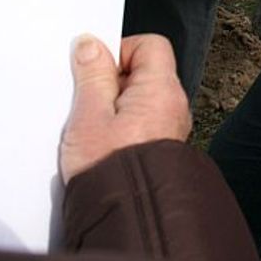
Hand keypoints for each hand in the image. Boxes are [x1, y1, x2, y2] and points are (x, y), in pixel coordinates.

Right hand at [60, 34, 190, 183]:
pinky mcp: (159, 145)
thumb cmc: (112, 170)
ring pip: (140, 98)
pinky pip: (141, 121)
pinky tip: (100, 141)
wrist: (129, 216)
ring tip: (91, 124)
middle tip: (88, 98)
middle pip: (144, 72)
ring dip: (114, 105)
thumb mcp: (90, 115)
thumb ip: (92, 76)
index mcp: (161, 89)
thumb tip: (92, 45)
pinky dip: (121, 124)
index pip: (151, 45)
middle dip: (112, 80)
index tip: (95, 66)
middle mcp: (173, 105)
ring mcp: (169, 126)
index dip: (121, 49)